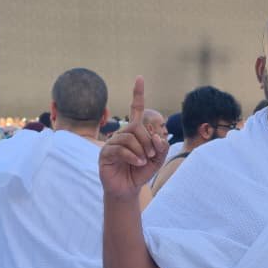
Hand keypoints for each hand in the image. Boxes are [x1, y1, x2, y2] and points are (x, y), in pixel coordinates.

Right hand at [99, 77, 168, 199]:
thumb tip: (157, 137)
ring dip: (141, 150)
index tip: (140, 78)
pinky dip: (132, 156)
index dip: (137, 94)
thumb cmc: (141, 172)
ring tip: (143, 161)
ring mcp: (112, 143)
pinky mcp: (105, 154)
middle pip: (136, 127)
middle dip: (148, 141)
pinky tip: (137, 163)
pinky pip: (120, 149)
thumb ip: (161, 147)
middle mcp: (121, 134)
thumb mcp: (157, 159)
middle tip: (151, 155)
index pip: (136, 110)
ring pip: (129, 138)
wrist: (128, 189)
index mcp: (134, 132)